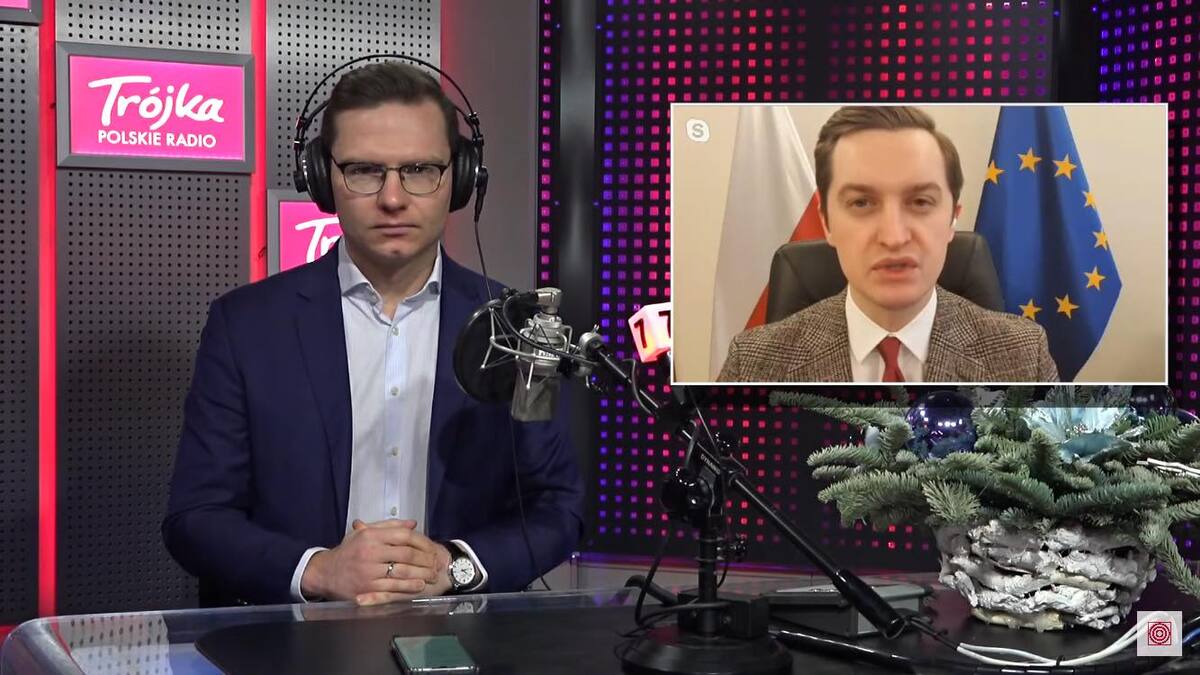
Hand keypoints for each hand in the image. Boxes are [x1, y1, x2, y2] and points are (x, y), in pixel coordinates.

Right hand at [300, 518, 442, 603]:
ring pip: (402, 572)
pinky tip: (419, 586)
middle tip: (437, 564)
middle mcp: (370, 552)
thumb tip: (412, 524)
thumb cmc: (348, 552)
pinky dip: (408, 587)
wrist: (325, 573)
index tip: (432, 548)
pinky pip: (393, 588)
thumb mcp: (364, 533)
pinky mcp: (367, 589)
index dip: (422, 542)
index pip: (404, 536)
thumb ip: (389, 527)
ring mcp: (369, 571)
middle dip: (426, 560)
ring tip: (432, 575)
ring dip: (421, 574)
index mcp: (371, 536)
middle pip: (406, 554)